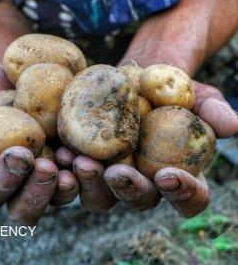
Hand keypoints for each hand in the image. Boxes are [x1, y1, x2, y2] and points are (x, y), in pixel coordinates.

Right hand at [0, 64, 64, 224]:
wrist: (30, 84)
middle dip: (5, 180)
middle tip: (20, 157)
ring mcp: (28, 182)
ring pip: (29, 205)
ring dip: (42, 191)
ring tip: (55, 168)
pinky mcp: (60, 177)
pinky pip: (65, 191)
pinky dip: (76, 183)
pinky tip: (83, 165)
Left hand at [53, 81, 236, 216]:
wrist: (135, 78)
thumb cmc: (172, 91)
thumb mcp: (196, 95)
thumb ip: (213, 111)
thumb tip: (233, 126)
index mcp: (177, 176)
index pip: (188, 198)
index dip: (183, 193)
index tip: (169, 175)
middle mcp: (144, 183)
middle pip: (138, 201)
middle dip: (127, 190)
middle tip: (115, 172)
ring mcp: (112, 177)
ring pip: (101, 197)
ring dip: (90, 184)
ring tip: (78, 160)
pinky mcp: (86, 163)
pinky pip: (74, 175)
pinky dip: (66, 168)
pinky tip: (60, 151)